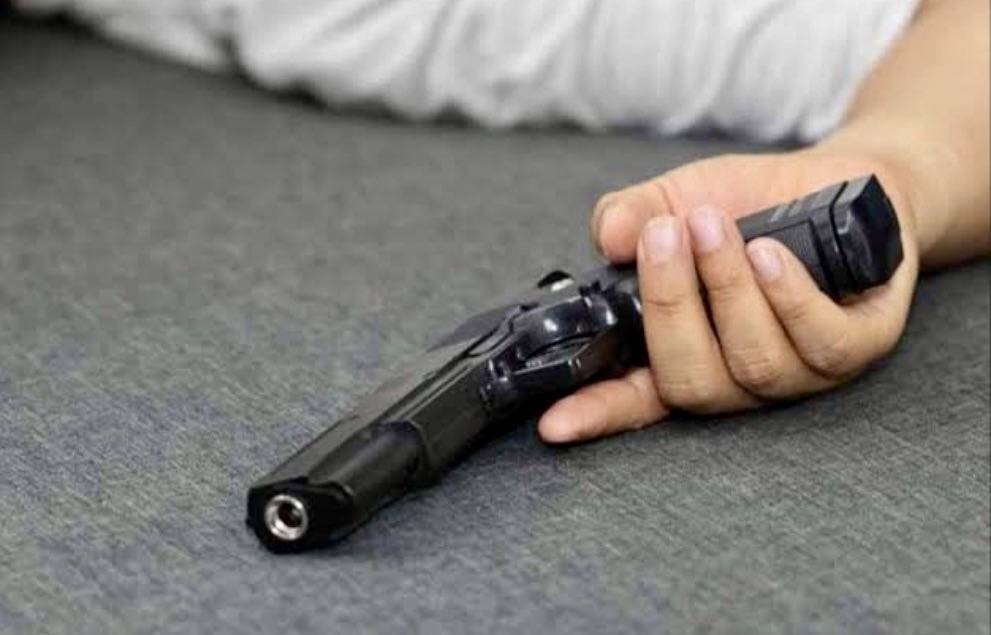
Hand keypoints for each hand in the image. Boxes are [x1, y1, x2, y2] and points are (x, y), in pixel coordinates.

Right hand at [538, 151, 920, 442]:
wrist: (836, 180)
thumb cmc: (748, 203)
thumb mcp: (675, 198)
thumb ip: (630, 215)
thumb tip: (611, 237)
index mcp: (684, 353)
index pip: (633, 398)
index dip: (595, 414)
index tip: (554, 424)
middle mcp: (736, 377)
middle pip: (690, 380)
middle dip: (670, 305)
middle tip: (664, 236)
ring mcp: (796, 372)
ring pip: (753, 360)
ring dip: (726, 288)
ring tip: (714, 226)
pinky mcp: (856, 350)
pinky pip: (820, 344)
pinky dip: (789, 297)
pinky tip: (770, 255)